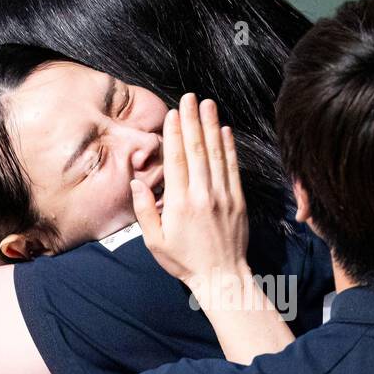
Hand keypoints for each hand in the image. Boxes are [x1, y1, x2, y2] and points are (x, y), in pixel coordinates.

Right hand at [132, 93, 250, 295]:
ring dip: (211, 126)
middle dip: (192, 120)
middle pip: (196, 150)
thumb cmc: (185, 261)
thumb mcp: (155, 241)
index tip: (173, 113)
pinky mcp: (238, 200)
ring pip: (215, 154)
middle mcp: (202, 195)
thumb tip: (136, 182)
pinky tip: (225, 130)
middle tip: (189, 97)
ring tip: (207, 104)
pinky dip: (229, 147)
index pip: (176, 160)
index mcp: (180, 203)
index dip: (174, 134)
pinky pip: (232, 168)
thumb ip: (144, 210)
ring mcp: (223, 196)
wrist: (221, 277)